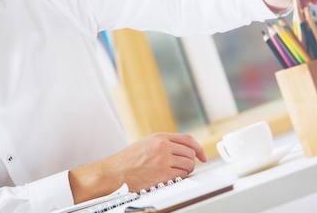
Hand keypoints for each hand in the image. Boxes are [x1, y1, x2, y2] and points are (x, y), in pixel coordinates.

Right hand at [68, 133, 206, 202]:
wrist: (114, 172)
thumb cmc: (127, 161)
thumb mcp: (145, 144)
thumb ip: (163, 144)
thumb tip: (181, 149)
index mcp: (159, 137)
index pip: (188, 139)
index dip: (198, 149)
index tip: (202, 156)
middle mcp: (163, 146)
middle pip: (190, 153)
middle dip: (190, 162)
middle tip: (184, 167)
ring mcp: (163, 160)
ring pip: (188, 166)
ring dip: (185, 171)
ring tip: (174, 173)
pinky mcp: (163, 174)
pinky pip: (181, 176)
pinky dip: (179, 178)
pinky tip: (169, 178)